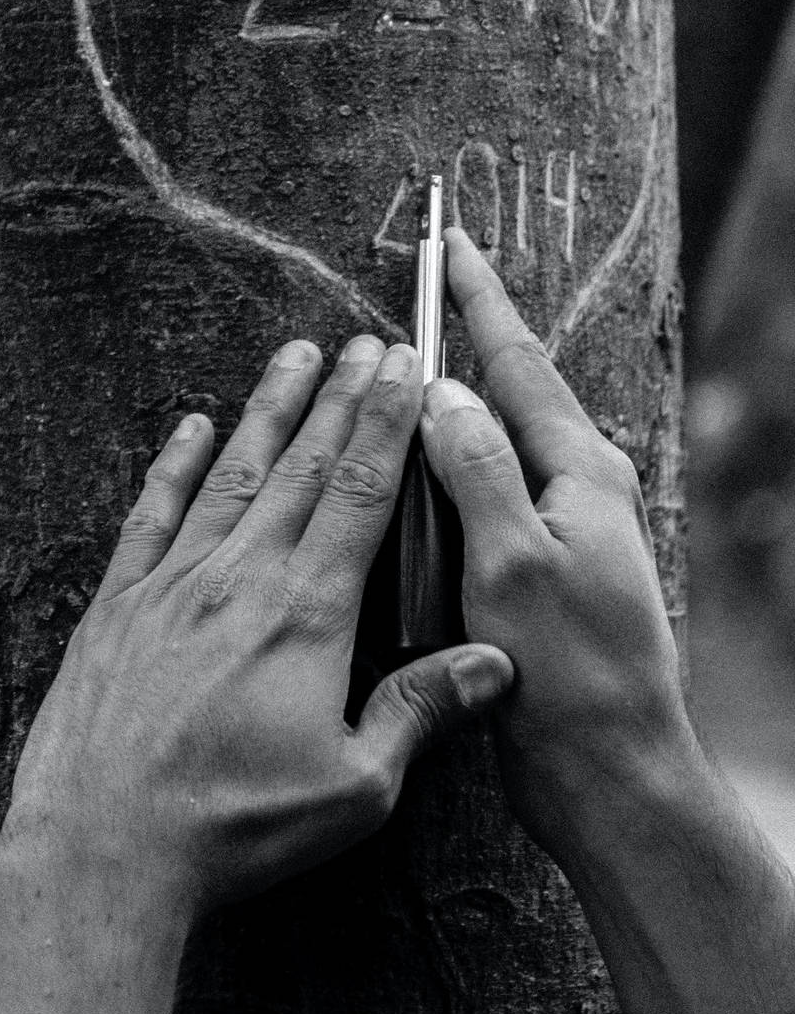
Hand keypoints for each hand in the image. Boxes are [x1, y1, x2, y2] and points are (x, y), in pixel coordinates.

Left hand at [0, 333, 512, 917]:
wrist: (101, 847)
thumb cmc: (231, 827)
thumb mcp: (353, 787)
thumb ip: (420, 712)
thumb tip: (496, 665)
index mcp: (307, 614)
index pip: (361, 495)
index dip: (388, 424)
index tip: (407, 369)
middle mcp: (240, 579)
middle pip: (304, 467)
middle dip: (342, 398)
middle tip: (368, 343)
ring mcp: (172, 585)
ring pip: (233, 475)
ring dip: (269, 411)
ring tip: (295, 355)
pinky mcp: (117, 607)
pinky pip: (153, 515)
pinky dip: (175, 466)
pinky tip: (193, 428)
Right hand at [420, 225, 692, 864]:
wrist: (609, 772)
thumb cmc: (570, 673)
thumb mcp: (512, 559)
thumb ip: (476, 468)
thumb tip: (440, 392)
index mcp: (579, 474)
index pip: (519, 363)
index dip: (478, 300)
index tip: (449, 242)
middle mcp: (577, 493)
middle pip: (511, 393)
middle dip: (467, 337)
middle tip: (424, 286)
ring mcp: (560, 534)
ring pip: (494, 447)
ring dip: (451, 405)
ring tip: (404, 370)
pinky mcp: (538, 575)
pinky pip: (484, 498)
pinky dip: (446, 471)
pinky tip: (411, 477)